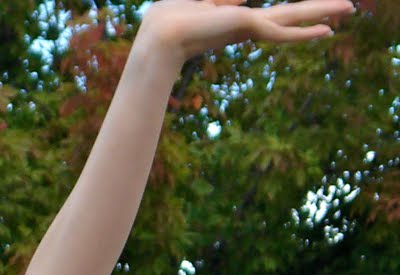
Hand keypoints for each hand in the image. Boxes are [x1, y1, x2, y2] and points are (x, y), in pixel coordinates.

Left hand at [136, 0, 353, 62]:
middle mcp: (247, 26)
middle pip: (289, 16)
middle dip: (317, 10)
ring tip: (349, 9)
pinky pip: (282, 33)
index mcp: (237, 20)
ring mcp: (249, 28)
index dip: (294, 15)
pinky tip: (327, 30)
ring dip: (322, 12)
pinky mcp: (248, 29)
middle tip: (346, 7)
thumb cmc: (171, 19)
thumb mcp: (202, 1)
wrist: (159, 36)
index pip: (272, 17)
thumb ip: (223, 0)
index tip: (315, 15)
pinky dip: (304, 33)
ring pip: (293, 19)